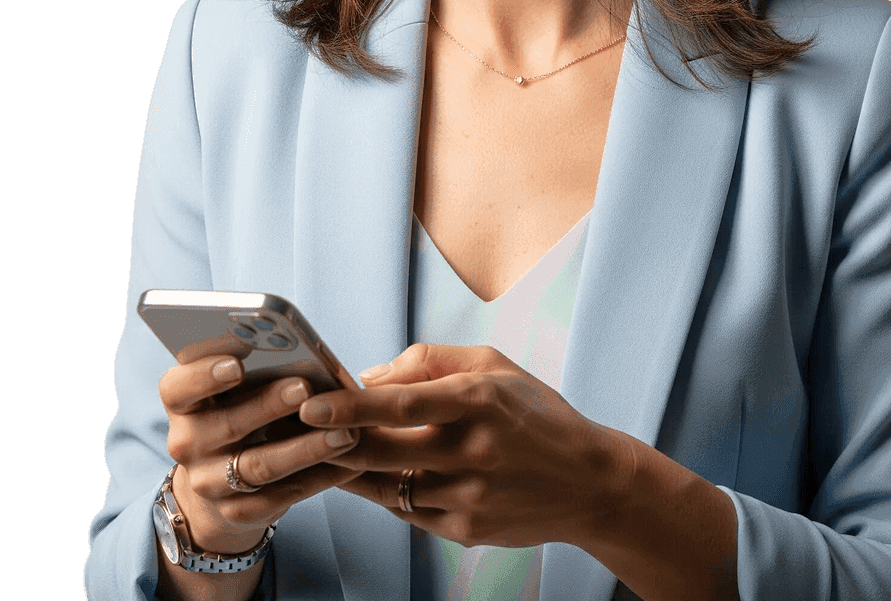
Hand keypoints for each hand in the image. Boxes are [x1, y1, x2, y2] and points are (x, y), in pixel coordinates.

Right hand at [158, 354, 361, 554]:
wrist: (222, 480)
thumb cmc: (239, 408)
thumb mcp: (235, 386)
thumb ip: (256, 365)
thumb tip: (299, 347)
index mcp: (182, 402)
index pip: (177, 387)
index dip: (204, 375)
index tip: (238, 364)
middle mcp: (187, 443)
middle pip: (226, 424)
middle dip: (269, 405)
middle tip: (304, 387)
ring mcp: (208, 482)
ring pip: (259, 465)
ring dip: (305, 448)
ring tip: (344, 431)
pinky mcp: (237, 511)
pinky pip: (281, 497)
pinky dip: (320, 478)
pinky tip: (351, 463)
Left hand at [299, 343, 630, 549]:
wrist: (588, 481)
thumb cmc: (536, 414)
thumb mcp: (493, 365)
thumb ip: (430, 361)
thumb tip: (369, 375)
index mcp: (479, 400)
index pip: (401, 403)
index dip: (351, 405)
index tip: (311, 403)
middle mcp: (472, 451)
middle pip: (382, 450)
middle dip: (334, 441)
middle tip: (302, 428)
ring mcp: (467, 496)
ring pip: (386, 485)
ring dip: (352, 469)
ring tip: (330, 450)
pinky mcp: (464, 529)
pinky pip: (407, 509)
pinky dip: (387, 490)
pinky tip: (380, 473)